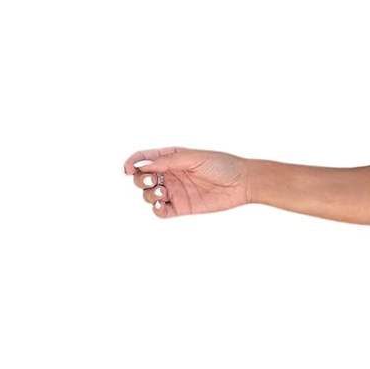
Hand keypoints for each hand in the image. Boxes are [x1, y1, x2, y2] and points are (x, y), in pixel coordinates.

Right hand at [121, 146, 250, 216]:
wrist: (241, 183)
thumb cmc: (221, 165)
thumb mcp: (193, 157)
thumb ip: (168, 161)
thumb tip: (144, 165)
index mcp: (171, 158)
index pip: (144, 159)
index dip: (133, 163)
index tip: (128, 169)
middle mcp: (170, 175)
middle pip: (142, 178)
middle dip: (140, 180)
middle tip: (152, 180)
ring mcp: (175, 191)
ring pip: (149, 195)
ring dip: (149, 194)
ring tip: (163, 192)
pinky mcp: (182, 207)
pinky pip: (161, 211)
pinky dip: (157, 209)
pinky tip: (162, 205)